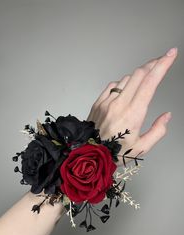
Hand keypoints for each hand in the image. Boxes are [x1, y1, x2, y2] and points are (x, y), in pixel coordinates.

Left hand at [86, 47, 177, 166]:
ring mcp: (106, 102)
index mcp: (133, 115)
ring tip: (144, 81)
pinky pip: (112, 86)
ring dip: (138, 76)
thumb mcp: (141, 148)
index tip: (171, 54)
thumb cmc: (114, 153)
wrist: (89, 155)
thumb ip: (158, 131)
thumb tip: (166, 116)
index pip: (150, 82)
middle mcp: (119, 105)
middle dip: (153, 64)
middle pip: (138, 74)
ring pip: (126, 79)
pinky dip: (122, 84)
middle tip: (160, 61)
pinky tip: (125, 90)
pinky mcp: (97, 103)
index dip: (162, 65)